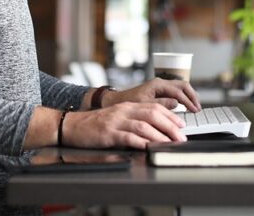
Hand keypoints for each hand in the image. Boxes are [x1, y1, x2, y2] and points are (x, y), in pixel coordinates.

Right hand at [63, 102, 185, 148]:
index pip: (155, 107)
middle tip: (181, 138)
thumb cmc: (95, 124)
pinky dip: (141, 142)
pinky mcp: (108, 133)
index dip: (171, 116)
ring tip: (169, 144)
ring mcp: (116, 121)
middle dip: (170, 126)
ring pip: (143, 125)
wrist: (71, 125)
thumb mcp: (118, 117)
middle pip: (153, 114)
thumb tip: (156, 128)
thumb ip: (134, 119)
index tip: (181, 126)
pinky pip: (128, 137)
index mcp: (128, 106)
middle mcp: (124, 111)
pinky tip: (149, 148)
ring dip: (159, 136)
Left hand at [107, 78, 201, 111]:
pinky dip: (184, 97)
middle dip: (192, 96)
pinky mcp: (160, 90)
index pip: (178, 91)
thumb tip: (176, 104)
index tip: (194, 110)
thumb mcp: (145, 105)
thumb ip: (161, 104)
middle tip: (198, 108)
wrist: (118, 101)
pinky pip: (176, 91)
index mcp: (157, 84)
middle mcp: (161, 82)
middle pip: (183, 85)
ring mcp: (161, 86)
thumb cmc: (129, 103)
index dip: (188, 101)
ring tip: (195, 107)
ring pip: (181, 87)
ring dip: (189, 96)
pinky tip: (186, 105)